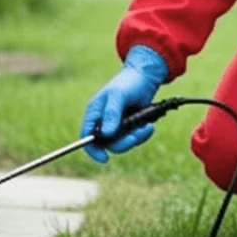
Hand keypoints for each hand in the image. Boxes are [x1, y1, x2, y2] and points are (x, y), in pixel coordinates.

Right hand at [80, 45, 168, 162]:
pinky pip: (133, 139)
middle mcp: (103, 121)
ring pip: (122, 143)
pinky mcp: (129, 127)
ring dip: (135, 138)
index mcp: (95, 113)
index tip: (104, 158)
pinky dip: (142, 135)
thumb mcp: (118, 95)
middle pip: (107, 144)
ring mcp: (117, 125)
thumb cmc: (128, 83)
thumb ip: (112, 113)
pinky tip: (149, 126)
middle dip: (122, 143)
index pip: (86, 135)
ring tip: (147, 127)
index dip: (92, 149)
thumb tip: (106, 134)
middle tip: (135, 136)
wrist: (146, 78)